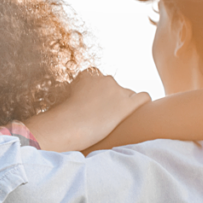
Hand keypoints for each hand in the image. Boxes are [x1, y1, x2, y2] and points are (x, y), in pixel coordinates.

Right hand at [26, 68, 150, 151]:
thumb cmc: (59, 120)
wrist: (65, 127)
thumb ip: (73, 97)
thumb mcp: (62, 100)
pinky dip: (142, 104)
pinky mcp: (126, 104)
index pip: (101, 81)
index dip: (100, 96)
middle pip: (116, 88)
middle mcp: (104, 78)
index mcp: (88, 75)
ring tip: (117, 120)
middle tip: (104, 118)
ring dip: (125, 105)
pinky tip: (137, 114)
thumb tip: (72, 104)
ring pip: (129, 94)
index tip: (95, 107)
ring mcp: (116, 90)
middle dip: (113, 101)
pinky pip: (144, 98)